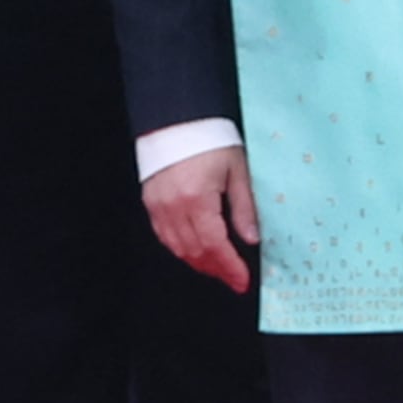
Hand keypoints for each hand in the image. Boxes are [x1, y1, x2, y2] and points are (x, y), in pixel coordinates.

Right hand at [142, 145, 257, 292]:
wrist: (179, 120)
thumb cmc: (213, 140)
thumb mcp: (239, 171)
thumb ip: (244, 207)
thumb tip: (252, 239)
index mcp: (197, 199)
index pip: (215, 244)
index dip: (229, 267)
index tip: (242, 281)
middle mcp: (173, 207)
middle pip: (195, 251)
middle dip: (216, 270)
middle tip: (234, 280)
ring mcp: (158, 206)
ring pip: (177, 248)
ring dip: (199, 263)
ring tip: (219, 270)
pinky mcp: (150, 203)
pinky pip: (165, 236)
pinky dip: (181, 249)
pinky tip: (197, 252)